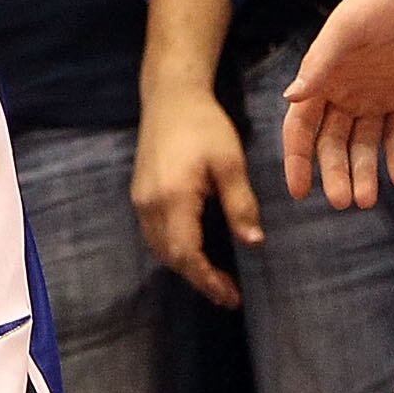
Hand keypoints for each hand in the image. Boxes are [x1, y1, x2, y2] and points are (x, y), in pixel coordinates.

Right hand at [133, 81, 261, 308]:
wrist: (170, 96)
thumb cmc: (204, 125)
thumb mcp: (230, 162)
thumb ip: (240, 203)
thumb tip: (253, 242)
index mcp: (173, 197)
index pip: (187, 255)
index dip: (209, 280)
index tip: (232, 296)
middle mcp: (149, 203)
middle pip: (170, 257)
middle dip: (198, 278)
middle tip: (228, 293)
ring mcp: (140, 198)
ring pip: (159, 248)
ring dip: (184, 266)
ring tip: (213, 277)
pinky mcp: (140, 192)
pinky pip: (153, 233)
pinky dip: (173, 249)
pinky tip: (193, 249)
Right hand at [281, 0, 393, 206]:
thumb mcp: (347, 28)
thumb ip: (320, 64)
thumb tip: (291, 98)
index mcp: (324, 74)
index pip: (301, 124)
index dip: (297, 156)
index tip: (298, 189)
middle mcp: (345, 89)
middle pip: (332, 142)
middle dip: (334, 172)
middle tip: (343, 201)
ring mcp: (376, 95)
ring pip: (364, 144)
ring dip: (364, 171)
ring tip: (368, 199)